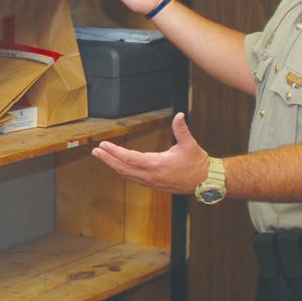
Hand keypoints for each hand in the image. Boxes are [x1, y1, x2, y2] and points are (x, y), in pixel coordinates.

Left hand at [92, 112, 209, 195]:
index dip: (115, 152)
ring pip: (126, 175)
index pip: (130, 159)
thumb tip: (180, 115)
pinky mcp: (153, 184)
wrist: (205, 181)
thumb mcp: (190, 144)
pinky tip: (117, 166)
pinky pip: (132, 178)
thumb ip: (182, 129)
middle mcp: (151, 175)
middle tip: (96, 151)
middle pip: (123, 168)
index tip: (104, 145)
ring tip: (102, 156)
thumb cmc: (197, 163)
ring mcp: (151, 182)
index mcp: (157, 165)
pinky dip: (122, 171)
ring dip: (112, 165)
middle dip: (108, 159)